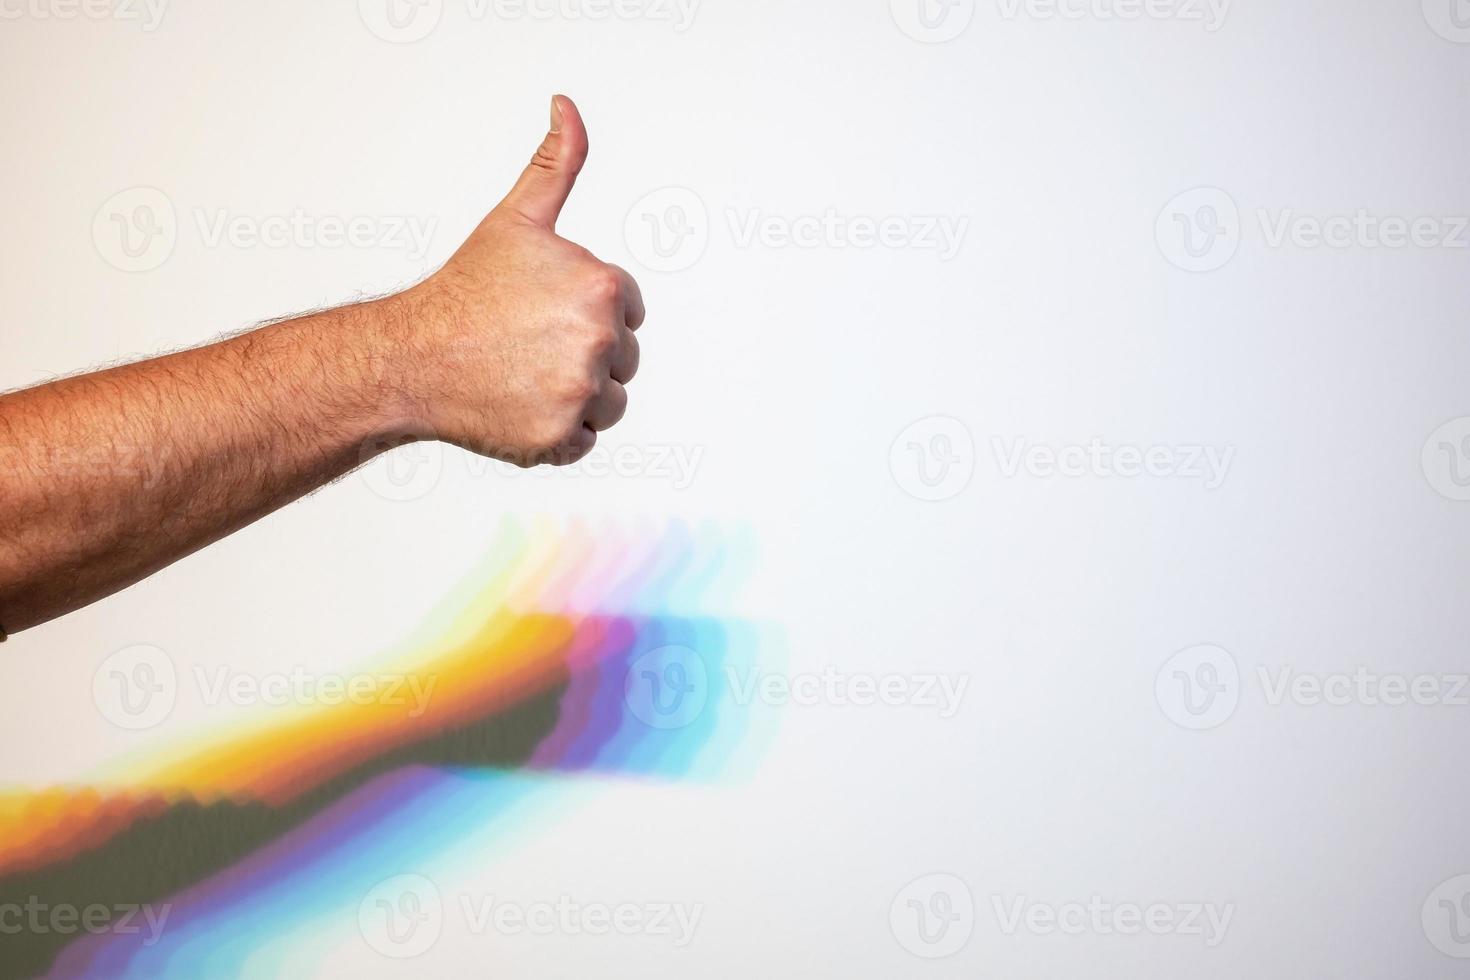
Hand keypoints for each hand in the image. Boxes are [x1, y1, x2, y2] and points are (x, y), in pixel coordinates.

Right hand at [387, 95, 643, 465]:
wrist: (409, 357)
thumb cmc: (463, 290)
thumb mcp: (517, 219)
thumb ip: (556, 164)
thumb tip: (566, 107)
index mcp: (603, 287)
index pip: (627, 309)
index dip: (583, 309)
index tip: (540, 310)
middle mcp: (600, 341)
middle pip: (623, 358)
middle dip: (582, 352)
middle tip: (524, 343)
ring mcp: (580, 393)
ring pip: (609, 402)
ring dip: (575, 394)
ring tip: (522, 374)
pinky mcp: (561, 438)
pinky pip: (583, 438)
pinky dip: (555, 431)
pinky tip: (516, 404)